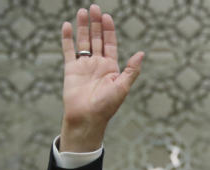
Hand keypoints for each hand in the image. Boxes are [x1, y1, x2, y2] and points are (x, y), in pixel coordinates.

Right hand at [59, 4, 143, 151]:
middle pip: (97, 38)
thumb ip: (131, 70)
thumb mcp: (122, 87)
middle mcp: (97, 64)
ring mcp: (84, 65)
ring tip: (82, 11)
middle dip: (96, 23)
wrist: (87, 118)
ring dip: (82, 27)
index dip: (109, 29)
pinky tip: (67, 26)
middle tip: (94, 7)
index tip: (106, 16)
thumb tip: (142, 53)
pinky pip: (68, 50)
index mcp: (111, 67)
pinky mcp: (71, 69)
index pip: (110, 43)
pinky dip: (67, 38)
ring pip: (83, 41)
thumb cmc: (106, 106)